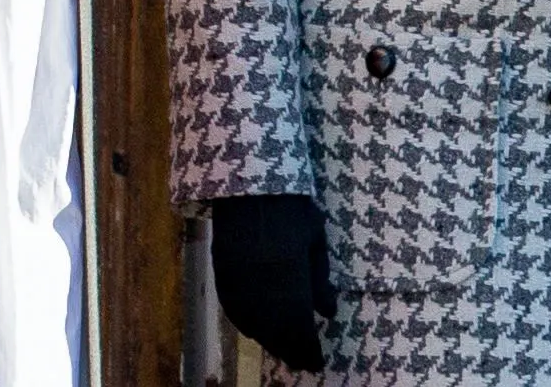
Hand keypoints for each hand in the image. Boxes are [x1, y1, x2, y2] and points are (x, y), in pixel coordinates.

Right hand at [212, 193, 336, 372]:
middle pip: (277, 332)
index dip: (309, 349)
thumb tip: (327, 313)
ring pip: (254, 326)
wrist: (250, 187)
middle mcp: (262, 287)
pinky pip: (235, 312)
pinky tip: (256, 331)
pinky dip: (248, 326)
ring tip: (282, 350)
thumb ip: (320, 280)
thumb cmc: (292, 209)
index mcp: (290, 278)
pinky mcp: (223, 275)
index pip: (300, 328)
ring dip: (270, 341)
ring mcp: (239, 283)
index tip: (318, 362)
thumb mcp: (315, 240)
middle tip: (302, 362)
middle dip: (291, 350)